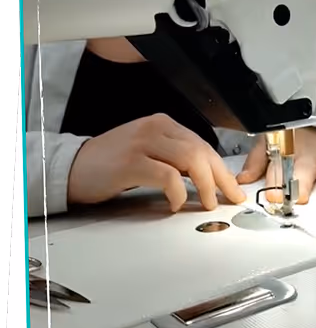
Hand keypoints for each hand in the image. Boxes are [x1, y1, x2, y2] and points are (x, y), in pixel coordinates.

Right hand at [67, 114, 246, 211]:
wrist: (71, 168)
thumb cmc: (111, 164)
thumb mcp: (149, 152)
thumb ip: (176, 159)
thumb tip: (210, 178)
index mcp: (163, 124)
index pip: (203, 145)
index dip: (222, 169)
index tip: (233, 188)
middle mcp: (155, 128)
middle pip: (201, 151)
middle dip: (220, 178)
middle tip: (228, 198)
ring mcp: (142, 143)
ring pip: (191, 160)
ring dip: (205, 186)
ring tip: (207, 203)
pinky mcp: (131, 162)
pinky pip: (167, 176)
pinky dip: (178, 192)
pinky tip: (176, 203)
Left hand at [236, 127, 315, 203]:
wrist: (314, 112)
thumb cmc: (290, 133)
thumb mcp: (267, 141)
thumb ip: (256, 161)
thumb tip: (240, 181)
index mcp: (287, 155)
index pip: (277, 171)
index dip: (274, 184)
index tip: (271, 199)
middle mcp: (310, 158)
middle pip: (305, 171)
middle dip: (303, 184)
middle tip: (302, 197)